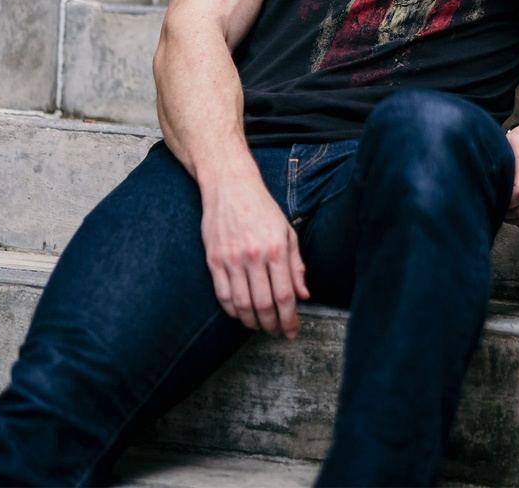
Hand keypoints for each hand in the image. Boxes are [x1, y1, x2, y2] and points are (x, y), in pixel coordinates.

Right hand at [199, 167, 309, 338]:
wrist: (230, 186)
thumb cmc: (262, 208)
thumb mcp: (287, 231)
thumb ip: (296, 264)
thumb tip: (304, 294)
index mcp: (276, 248)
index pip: (285, 295)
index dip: (290, 319)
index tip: (292, 331)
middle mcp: (254, 256)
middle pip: (263, 304)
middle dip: (272, 325)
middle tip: (277, 332)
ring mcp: (231, 259)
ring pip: (241, 305)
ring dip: (252, 322)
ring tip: (260, 326)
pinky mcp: (214, 260)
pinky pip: (222, 295)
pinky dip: (232, 310)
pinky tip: (241, 313)